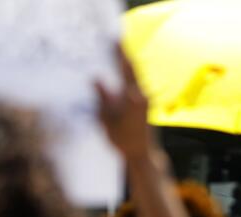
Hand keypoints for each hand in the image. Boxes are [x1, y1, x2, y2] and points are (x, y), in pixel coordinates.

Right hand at [94, 45, 152, 161]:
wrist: (141, 153)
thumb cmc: (122, 140)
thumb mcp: (107, 121)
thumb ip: (103, 99)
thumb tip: (96, 78)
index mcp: (133, 98)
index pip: (126, 69)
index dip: (120, 53)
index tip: (113, 39)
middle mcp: (142, 95)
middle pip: (133, 68)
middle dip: (124, 53)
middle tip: (114, 38)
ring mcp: (145, 99)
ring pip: (136, 75)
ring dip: (127, 61)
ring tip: (117, 49)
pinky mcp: (145, 103)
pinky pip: (136, 83)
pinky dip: (129, 73)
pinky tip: (121, 70)